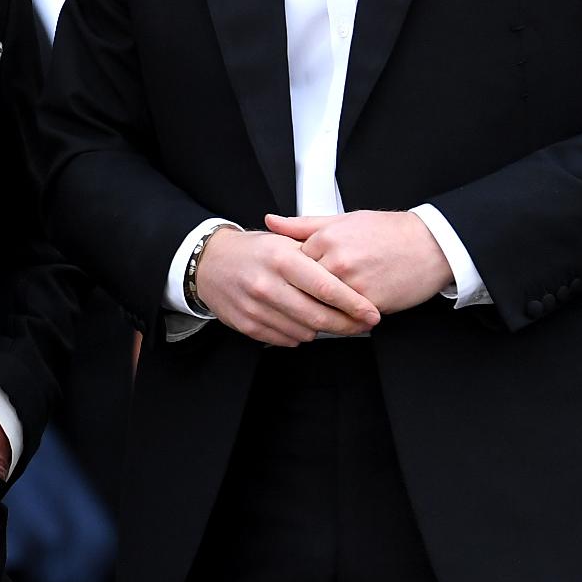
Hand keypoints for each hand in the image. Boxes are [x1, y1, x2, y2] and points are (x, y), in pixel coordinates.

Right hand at [194, 225, 380, 346]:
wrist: (209, 263)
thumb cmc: (252, 251)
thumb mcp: (283, 242)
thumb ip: (315, 257)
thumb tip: (350, 278)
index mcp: (280, 258)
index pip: (326, 288)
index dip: (354, 304)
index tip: (372, 313)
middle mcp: (267, 284)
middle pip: (319, 316)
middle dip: (347, 324)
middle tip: (362, 324)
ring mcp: (256, 308)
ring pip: (305, 332)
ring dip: (321, 328)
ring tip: (324, 316)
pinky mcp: (248, 326)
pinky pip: (286, 339)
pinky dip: (298, 333)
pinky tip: (298, 319)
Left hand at [266, 210, 452, 313]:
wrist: (430, 244)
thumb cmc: (388, 231)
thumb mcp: (342, 219)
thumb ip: (302, 224)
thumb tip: (271, 221)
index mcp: (326, 238)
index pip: (292, 263)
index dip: (292, 273)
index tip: (292, 277)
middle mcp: (337, 261)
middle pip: (304, 287)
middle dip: (301, 295)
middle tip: (299, 298)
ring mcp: (353, 284)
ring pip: (322, 306)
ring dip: (319, 311)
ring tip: (320, 308)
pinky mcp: (370, 303)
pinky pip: (347, 318)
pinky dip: (343, 320)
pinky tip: (344, 315)